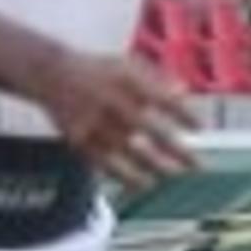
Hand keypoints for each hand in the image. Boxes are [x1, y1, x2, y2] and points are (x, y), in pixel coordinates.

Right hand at [39, 49, 197, 192]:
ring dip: (155, 166)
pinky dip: (127, 177)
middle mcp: (113, 101)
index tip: (200, 129)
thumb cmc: (97, 70)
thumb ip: (156, 78)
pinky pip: (107, 164)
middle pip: (151, 130)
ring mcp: (96, 122)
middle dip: (177, 150)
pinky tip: (143, 185)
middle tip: (197, 165)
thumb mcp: (126, 65)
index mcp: (127, 80)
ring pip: (131, 152)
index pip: (163, 100)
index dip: (184, 115)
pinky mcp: (80, 140)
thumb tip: (185, 92)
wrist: (51, 74)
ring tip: (172, 175)